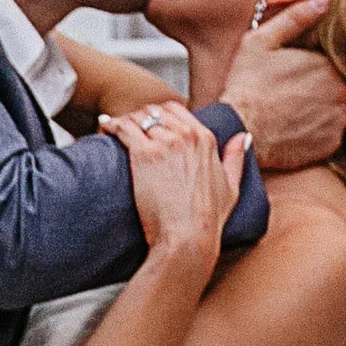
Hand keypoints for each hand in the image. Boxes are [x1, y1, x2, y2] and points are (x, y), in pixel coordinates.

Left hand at [102, 103, 245, 265]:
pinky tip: (104, 128)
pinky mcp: (144, 154)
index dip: (158, 114)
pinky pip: (122, 128)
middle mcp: (186, 135)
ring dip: (124, 120)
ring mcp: (165, 143)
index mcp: (205, 139)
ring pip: (138, 117)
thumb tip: (242, 137)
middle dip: (139, 116)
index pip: (176, 110)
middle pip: (155, 111)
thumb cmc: (208, 219)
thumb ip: (236, 158)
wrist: (188, 236)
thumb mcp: (231, 186)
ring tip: (112, 128)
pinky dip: (110, 125)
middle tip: (127, 127)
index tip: (147, 124)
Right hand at [216, 0, 345, 170]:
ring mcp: (337, 120)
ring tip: (291, 113)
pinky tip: (294, 129)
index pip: (332, 64)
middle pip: (336, 88)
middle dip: (318, 90)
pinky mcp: (330, 145)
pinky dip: (316, 134)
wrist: (238, 130)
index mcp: (326, 65)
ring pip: (335, 111)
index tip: (293, 77)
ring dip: (320, 112)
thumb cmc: (245, 86)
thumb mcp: (260, 42)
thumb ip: (295, 19)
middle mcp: (340, 93)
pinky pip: (330, 136)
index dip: (311, 70)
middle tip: (290, 96)